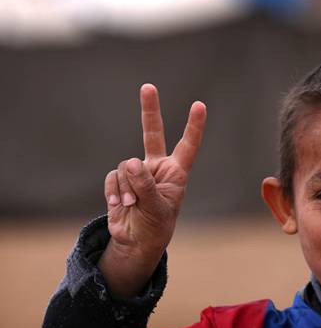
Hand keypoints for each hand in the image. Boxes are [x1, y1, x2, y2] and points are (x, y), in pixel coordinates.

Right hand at [99, 84, 206, 297]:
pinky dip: (114, 192)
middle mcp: (157, 167)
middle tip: (148, 86)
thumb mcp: (156, 208)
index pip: (187, 145)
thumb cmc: (156, 226)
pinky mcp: (120, 180)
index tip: (200, 105)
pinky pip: (113, 177)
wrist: (136, 241)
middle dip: (149, 110)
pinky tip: (120, 206)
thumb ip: (145, 185)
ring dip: (127, 187)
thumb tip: (130, 163)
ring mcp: (137, 172)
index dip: (193, 126)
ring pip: (125, 166)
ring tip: (134, 205)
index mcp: (176, 172)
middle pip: (152, 133)